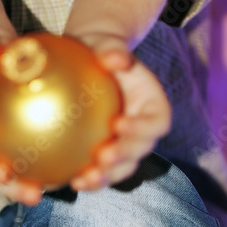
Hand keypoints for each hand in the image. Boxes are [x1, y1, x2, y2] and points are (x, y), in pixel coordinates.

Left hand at [67, 32, 171, 190]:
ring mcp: (123, 145)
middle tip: (102, 157)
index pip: (156, 122)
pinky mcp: (103, 154)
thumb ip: (113, 50)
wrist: (86, 63)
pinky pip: (99, 171)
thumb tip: (116, 58)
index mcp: (153, 106)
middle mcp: (142, 130)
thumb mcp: (106, 45)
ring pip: (121, 168)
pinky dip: (88, 179)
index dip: (143, 128)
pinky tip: (70, 181)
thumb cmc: (99, 50)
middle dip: (123, 158)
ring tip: (85, 179)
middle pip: (140, 151)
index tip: (119, 123)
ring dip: (105, 178)